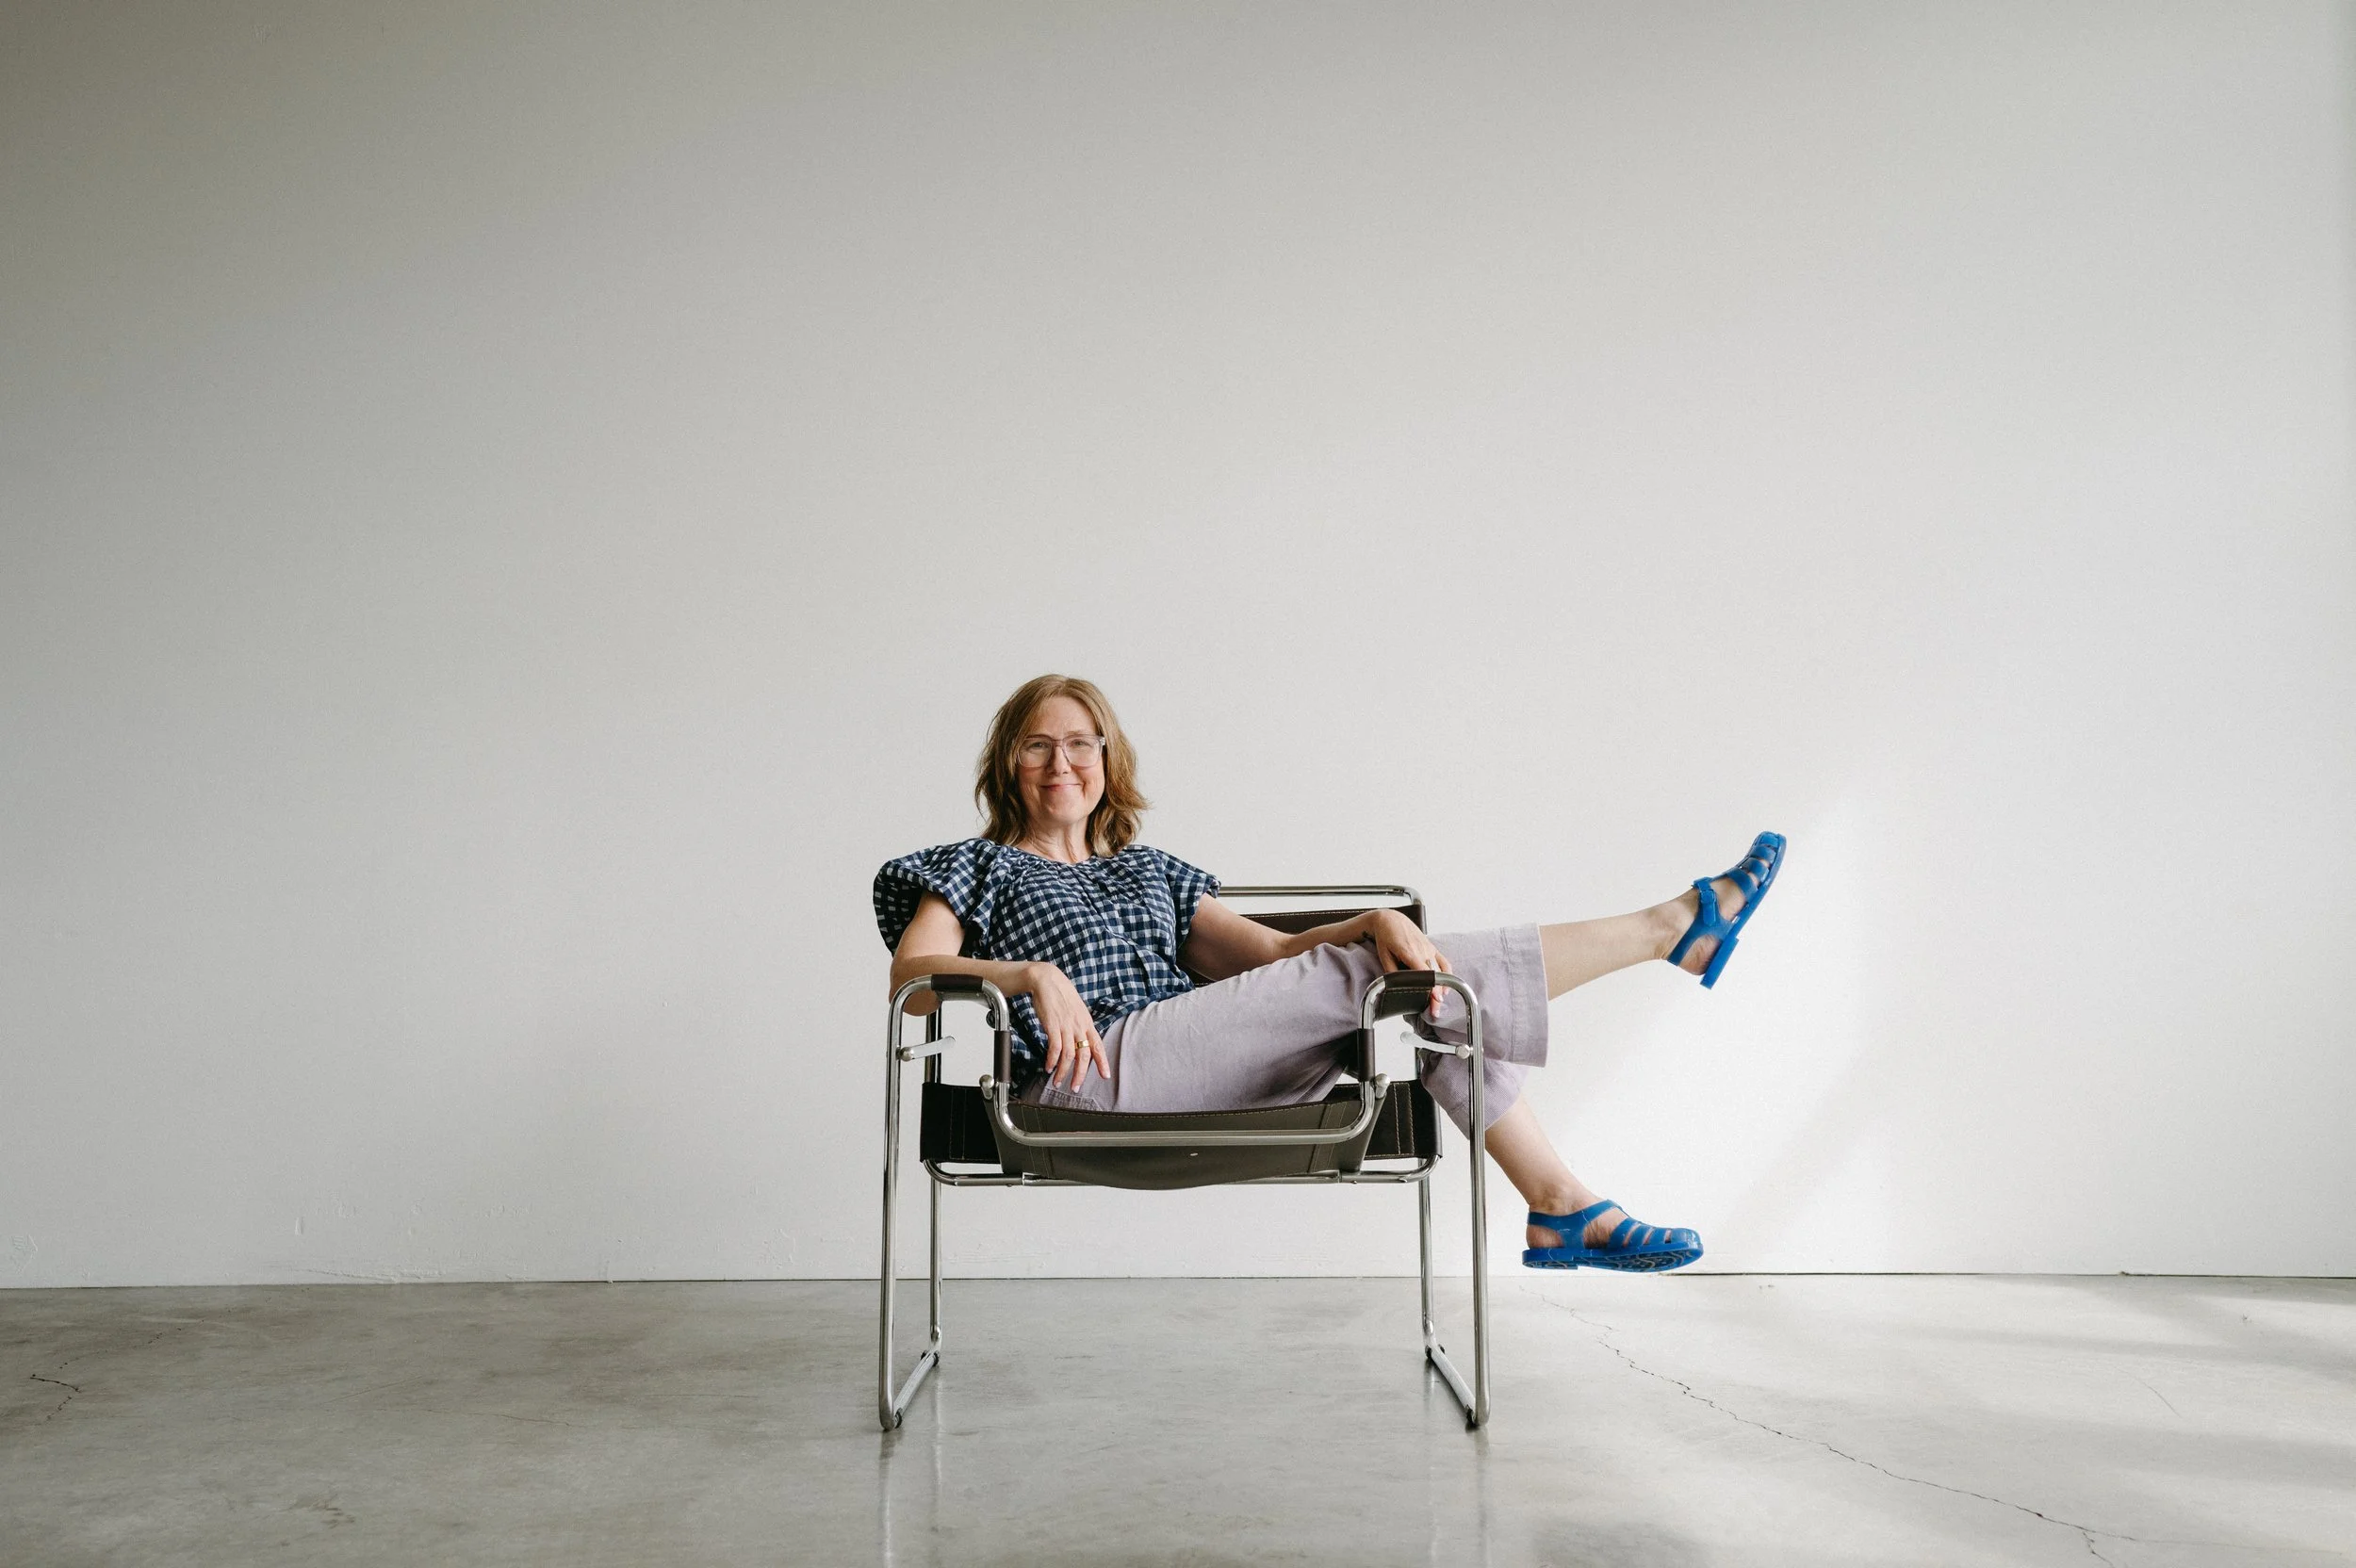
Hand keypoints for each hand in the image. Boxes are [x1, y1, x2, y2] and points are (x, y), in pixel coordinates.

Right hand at [1027, 962, 1109, 1090]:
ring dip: (1063, 1071)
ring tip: (1058, 1081)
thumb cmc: (1061, 994)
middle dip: (1080, 1075)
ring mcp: (1066, 1026)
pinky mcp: (1053, 1025)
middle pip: (1084, 1056)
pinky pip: (1055, 1048)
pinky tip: (1048, 1067)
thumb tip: (1081, 1040)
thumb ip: (1080, 1025)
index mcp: (1087, 1023)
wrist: (1047, 980)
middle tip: (1075, 1088)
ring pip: (1069, 1056)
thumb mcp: (1076, 1010)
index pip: (1098, 1046)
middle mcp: (1079, 1026)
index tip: (1106, 1076)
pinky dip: (1052, 1060)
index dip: (1102, 1062)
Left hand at [1364, 910, 1451, 1013]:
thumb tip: (1397, 987)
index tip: (1435, 999)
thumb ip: (1391, 972)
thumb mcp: (1384, 955)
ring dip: (1442, 987)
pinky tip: (1445, 987)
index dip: (1431, 986)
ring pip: (1440, 970)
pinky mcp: (1432, 947)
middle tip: (1434, 1010)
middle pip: (1434, 975)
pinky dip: (1447, 975)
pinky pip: (1444, 962)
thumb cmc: (1386, 937)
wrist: (1391, 919)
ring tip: (1439, 1002)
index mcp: (1409, 951)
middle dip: (1436, 994)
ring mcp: (1429, 948)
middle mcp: (1422, 950)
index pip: (1424, 972)